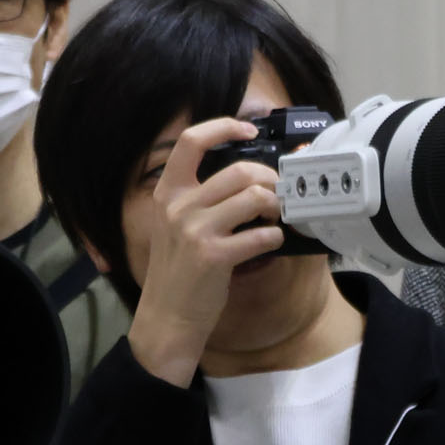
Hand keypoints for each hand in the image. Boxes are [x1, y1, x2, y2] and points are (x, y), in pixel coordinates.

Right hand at [128, 117, 287, 385]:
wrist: (167, 317)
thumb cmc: (179, 270)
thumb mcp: (176, 225)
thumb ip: (201, 198)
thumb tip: (248, 175)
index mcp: (168, 193)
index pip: (191, 142)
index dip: (224, 127)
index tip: (249, 130)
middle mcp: (178, 206)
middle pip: (238, 170)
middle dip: (269, 178)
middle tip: (277, 192)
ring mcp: (195, 231)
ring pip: (253, 197)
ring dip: (275, 205)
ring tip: (276, 216)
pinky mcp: (214, 257)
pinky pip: (260, 235)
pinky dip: (274, 236)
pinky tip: (272, 241)